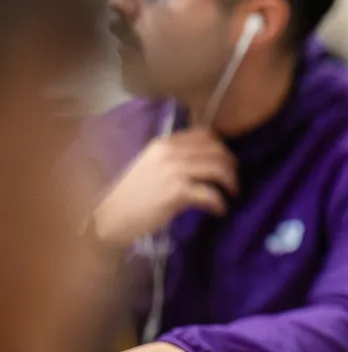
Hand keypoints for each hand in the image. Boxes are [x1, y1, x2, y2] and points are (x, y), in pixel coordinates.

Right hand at [92, 128, 237, 249]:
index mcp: (164, 144)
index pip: (204, 134)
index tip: (226, 161)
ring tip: (232, 194)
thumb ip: (174, 158)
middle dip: (231, 165)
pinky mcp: (176, 192)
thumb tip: (203, 159)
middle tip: (233, 180)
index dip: (221, 147)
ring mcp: (174, 171)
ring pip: (218, 168)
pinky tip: (220, 210)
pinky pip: (210, 194)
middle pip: (216, 149)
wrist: (110, 217)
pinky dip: (220, 203)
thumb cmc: (131, 195)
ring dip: (231, 182)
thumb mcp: (151, 166)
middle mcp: (170, 152)